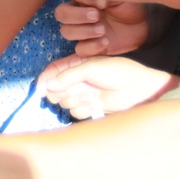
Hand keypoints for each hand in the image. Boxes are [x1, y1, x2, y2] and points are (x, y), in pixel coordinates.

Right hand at [39, 54, 176, 118]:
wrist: (139, 89)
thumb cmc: (119, 72)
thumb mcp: (92, 68)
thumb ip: (68, 76)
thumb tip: (47, 85)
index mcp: (75, 65)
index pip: (52, 72)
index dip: (44, 81)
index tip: (40, 90)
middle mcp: (76, 81)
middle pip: (54, 90)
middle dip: (60, 93)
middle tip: (72, 91)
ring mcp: (82, 95)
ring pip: (64, 103)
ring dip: (75, 100)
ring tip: (91, 95)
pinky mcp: (90, 108)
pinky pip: (76, 113)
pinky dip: (84, 109)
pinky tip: (96, 104)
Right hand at [56, 0, 149, 56]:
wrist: (145, 24)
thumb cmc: (131, 5)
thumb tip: (96, 2)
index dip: (82, 0)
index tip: (102, 3)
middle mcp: (79, 14)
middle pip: (61, 14)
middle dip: (76, 15)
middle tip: (97, 16)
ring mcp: (83, 31)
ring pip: (66, 32)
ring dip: (83, 31)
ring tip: (102, 30)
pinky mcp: (90, 48)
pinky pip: (79, 50)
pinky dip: (91, 47)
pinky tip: (105, 41)